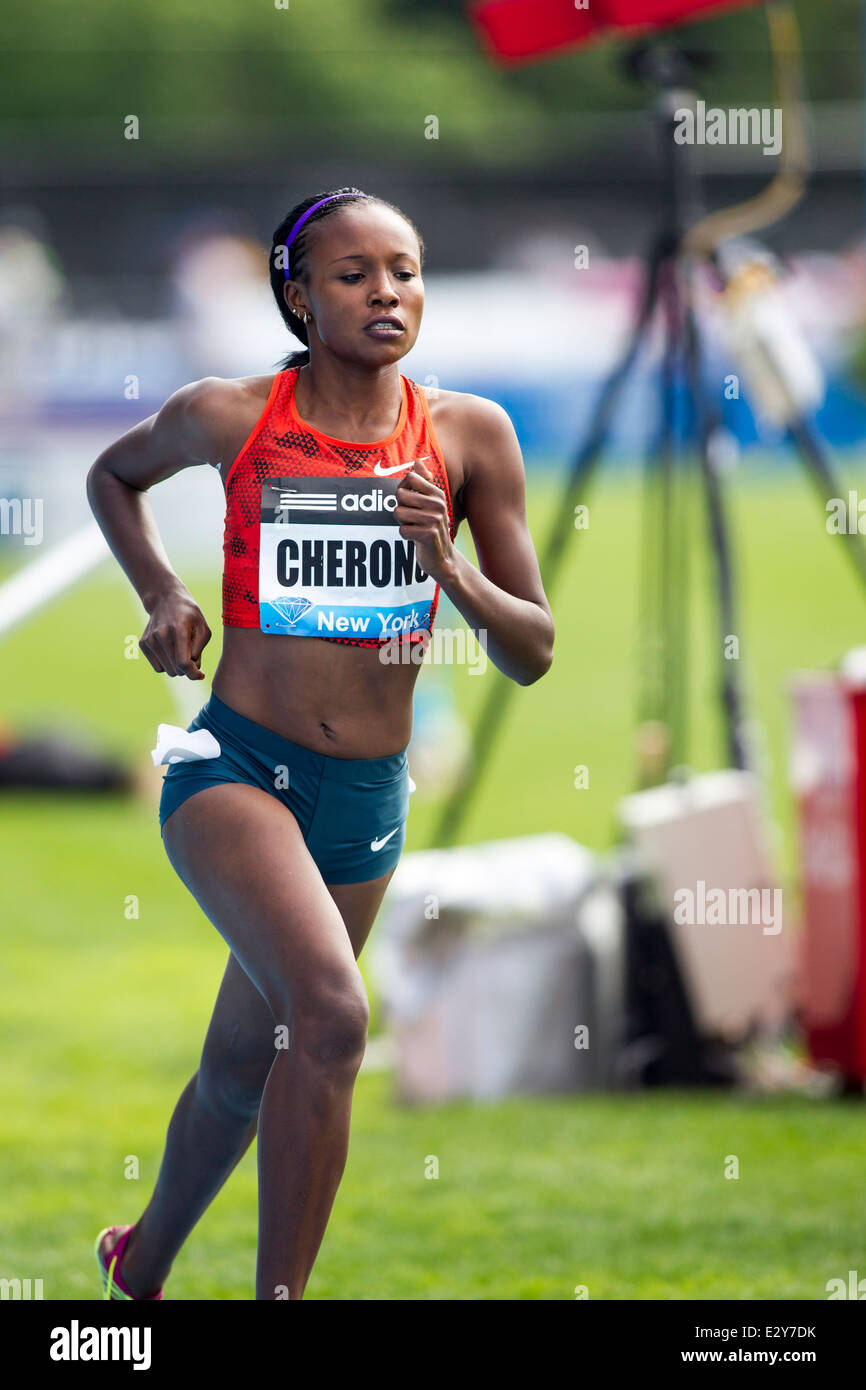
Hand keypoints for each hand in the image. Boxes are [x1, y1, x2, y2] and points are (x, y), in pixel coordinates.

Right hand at [139, 588, 210, 678]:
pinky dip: (166, 663)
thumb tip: (193, 670)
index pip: (183, 662)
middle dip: (187, 668)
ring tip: (180, 650)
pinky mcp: (143, 644)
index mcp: (179, 630)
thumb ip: (199, 651)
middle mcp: (161, 635)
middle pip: (176, 669)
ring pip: (167, 670)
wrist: (166, 600)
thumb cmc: (190, 616)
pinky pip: (158, 667)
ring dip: (176, 666)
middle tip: (191, 655)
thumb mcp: (203, 629)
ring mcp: (150, 639)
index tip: (200, 675)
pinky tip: (170, 650)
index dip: (193, 673)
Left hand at [394, 458, 454, 581]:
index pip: (409, 478)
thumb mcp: (431, 503)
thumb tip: (418, 461)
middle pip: (400, 495)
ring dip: (402, 523)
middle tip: (412, 518)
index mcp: (437, 494)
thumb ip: (424, 482)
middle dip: (400, 508)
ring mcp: (434, 519)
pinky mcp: (429, 535)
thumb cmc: (432, 527)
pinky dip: (406, 536)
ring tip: (415, 527)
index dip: (403, 489)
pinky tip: (416, 538)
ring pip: (398, 513)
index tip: (409, 501)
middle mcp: (438, 504)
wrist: (443, 557)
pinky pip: (402, 530)